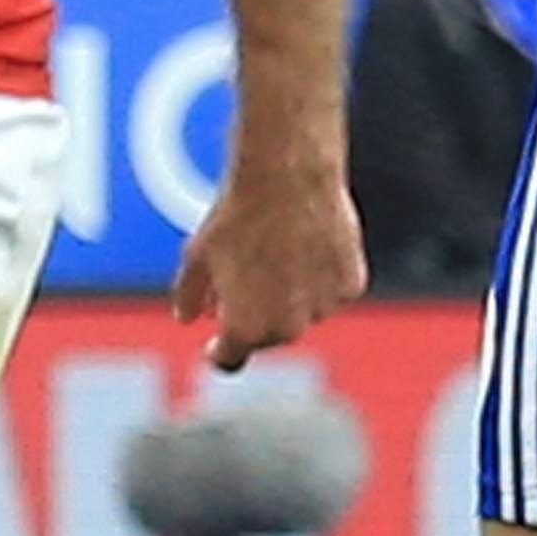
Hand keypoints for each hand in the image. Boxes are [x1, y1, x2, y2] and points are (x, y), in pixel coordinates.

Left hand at [171, 153, 364, 372]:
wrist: (286, 177)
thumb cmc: (236, 216)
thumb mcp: (197, 255)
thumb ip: (189, 294)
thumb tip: (186, 317)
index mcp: (244, 329)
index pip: (230, 358)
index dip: (220, 351)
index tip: (216, 343)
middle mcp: (287, 328)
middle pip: (268, 336)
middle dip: (255, 317)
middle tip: (245, 278)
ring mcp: (322, 309)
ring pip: (303, 313)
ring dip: (290, 297)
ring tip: (276, 250)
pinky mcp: (350, 285)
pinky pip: (332, 291)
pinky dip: (320, 278)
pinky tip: (307, 244)